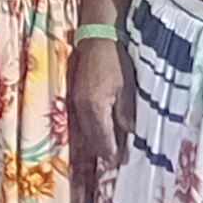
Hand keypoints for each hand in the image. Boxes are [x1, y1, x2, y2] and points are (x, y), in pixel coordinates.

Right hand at [71, 39, 127, 179]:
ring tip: (106, 152)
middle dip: (102, 151)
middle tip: (114, 162)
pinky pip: (79, 120)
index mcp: (95, 108)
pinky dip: (88, 130)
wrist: (96, 39)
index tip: (119, 163)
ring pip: (83, 131)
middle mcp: (80, 108)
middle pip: (90, 138)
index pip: (103, 138)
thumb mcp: (127, 88)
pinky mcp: (73, 96)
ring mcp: (74, 102)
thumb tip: (129, 134)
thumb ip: (126, 113)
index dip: (111, 152)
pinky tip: (96, 133)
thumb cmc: (115, 61)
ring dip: (94, 142)